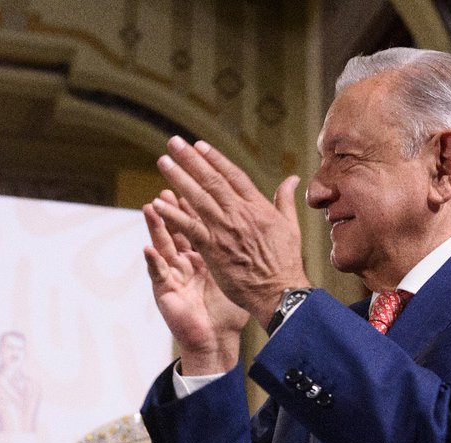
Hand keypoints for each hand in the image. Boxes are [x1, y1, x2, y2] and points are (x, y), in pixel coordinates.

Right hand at [144, 191, 249, 373]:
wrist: (216, 340)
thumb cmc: (228, 310)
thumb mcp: (240, 274)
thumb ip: (245, 249)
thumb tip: (256, 227)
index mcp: (204, 255)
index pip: (199, 224)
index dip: (197, 205)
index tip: (197, 182)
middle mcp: (185, 261)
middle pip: (177, 229)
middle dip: (173, 208)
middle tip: (168, 186)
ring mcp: (174, 275)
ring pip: (162, 246)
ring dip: (156, 227)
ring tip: (151, 208)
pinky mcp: (165, 292)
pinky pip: (158, 275)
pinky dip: (153, 262)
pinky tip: (147, 250)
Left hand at [153, 136, 309, 325]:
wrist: (279, 291)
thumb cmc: (286, 262)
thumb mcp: (291, 226)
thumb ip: (285, 200)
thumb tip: (292, 178)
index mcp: (258, 206)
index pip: (233, 175)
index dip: (215, 159)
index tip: (199, 145)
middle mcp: (240, 213)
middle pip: (211, 180)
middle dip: (191, 160)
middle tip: (173, 142)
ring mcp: (225, 230)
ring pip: (197, 198)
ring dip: (178, 178)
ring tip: (163, 161)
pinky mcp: (213, 248)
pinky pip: (190, 227)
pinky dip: (174, 214)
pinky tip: (158, 203)